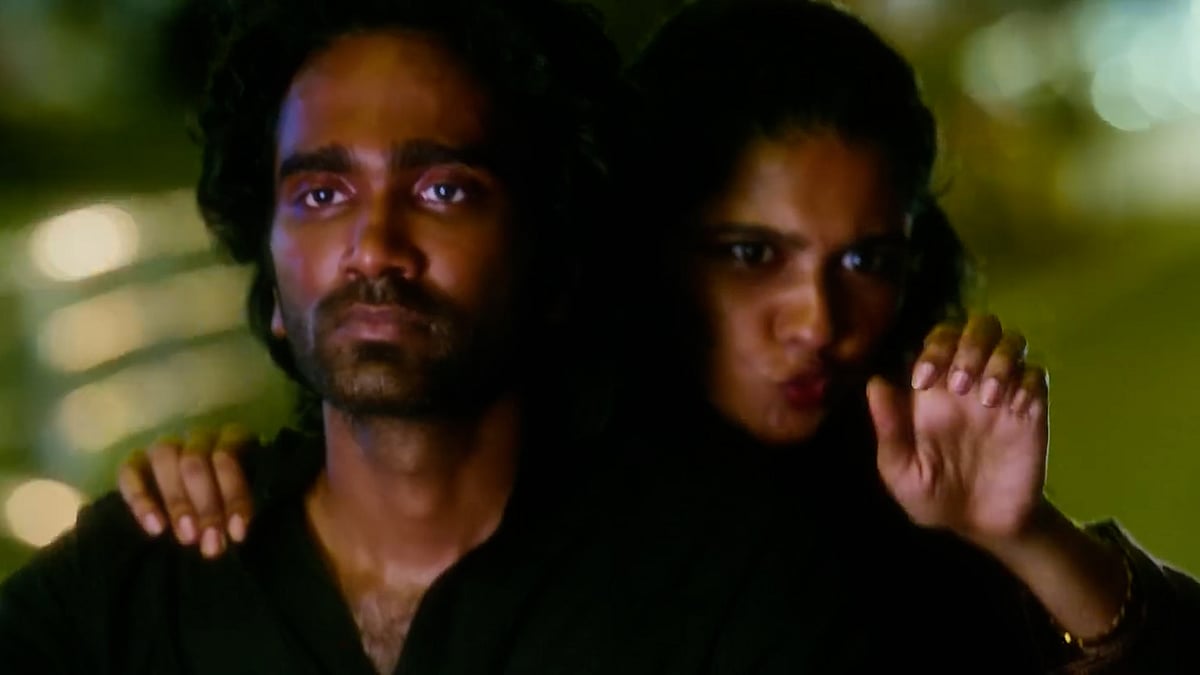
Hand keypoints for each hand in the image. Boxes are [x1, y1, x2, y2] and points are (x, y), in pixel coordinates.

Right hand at [116, 424, 258, 557]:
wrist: (196, 505)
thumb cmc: (229, 502)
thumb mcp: (238, 504)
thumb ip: (236, 512)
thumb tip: (236, 531)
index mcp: (230, 438)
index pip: (228, 457)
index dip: (234, 495)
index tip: (237, 533)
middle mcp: (196, 437)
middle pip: (195, 461)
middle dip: (205, 505)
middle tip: (210, 542)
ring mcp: (163, 447)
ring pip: (164, 459)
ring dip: (177, 501)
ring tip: (187, 537)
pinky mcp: (134, 462)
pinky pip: (130, 472)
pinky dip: (141, 500)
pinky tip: (156, 529)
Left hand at [867, 314, 1049, 547]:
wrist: (982, 526)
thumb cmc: (933, 496)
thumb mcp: (902, 472)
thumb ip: (889, 430)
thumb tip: (875, 383)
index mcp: (932, 391)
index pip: (937, 339)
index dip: (932, 348)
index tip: (923, 381)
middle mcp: (968, 384)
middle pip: (978, 327)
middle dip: (970, 344)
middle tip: (962, 385)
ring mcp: (1002, 394)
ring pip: (1011, 342)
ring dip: (999, 359)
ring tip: (987, 399)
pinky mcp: (1031, 411)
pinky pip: (1037, 375)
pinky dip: (1028, 382)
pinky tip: (1015, 409)